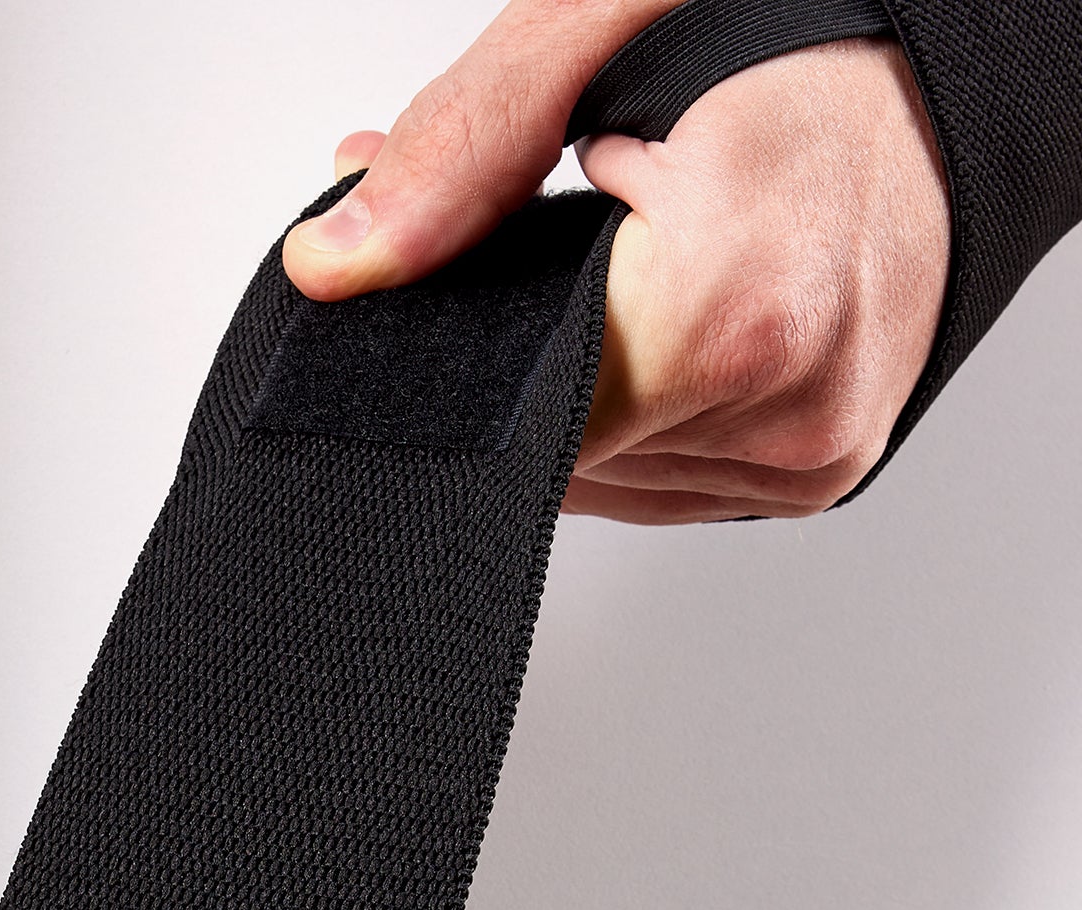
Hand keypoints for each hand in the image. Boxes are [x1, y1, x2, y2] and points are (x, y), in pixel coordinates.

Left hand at [282, 4, 949, 520]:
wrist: (961, 67)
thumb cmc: (812, 29)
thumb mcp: (606, 31)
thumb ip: (460, 155)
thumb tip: (333, 267)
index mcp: (742, 309)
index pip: (516, 422)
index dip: (448, 374)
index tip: (428, 310)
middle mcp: (792, 408)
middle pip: (552, 452)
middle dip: (504, 356)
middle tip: (514, 237)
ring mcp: (810, 456)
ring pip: (600, 476)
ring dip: (566, 384)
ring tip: (606, 254)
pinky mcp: (814, 475)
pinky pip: (662, 479)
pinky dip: (629, 406)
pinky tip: (648, 314)